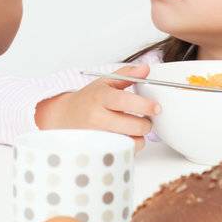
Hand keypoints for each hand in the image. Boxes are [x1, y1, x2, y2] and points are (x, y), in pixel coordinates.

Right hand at [34, 63, 159, 148]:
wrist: (64, 117)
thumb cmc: (88, 100)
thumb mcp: (104, 83)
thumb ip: (126, 75)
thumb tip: (146, 68)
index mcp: (100, 98)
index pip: (125, 101)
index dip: (144, 105)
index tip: (157, 107)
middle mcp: (97, 118)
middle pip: (134, 126)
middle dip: (146, 123)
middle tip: (145, 119)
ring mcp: (98, 137)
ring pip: (133, 141)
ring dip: (139, 136)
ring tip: (133, 129)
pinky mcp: (100, 151)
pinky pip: (126, 152)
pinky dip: (131, 146)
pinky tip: (125, 138)